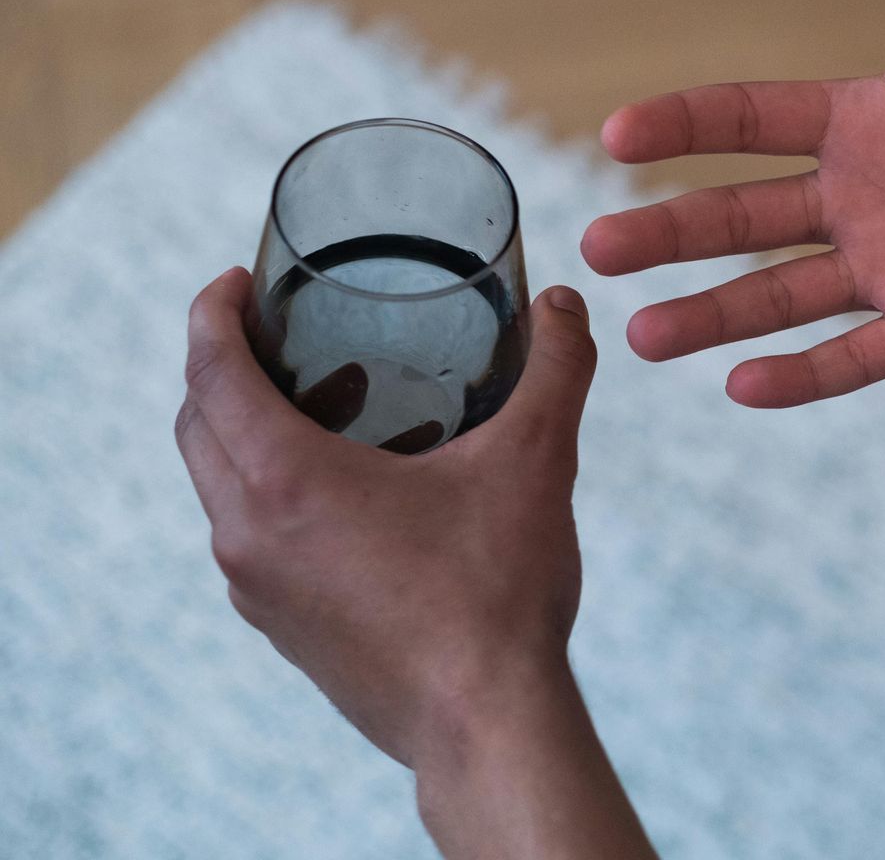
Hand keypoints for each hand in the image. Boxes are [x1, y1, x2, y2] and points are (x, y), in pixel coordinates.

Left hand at [174, 270, 652, 856]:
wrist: (483, 721)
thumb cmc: (497, 590)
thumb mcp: (535, 462)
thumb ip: (555, 371)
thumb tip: (566, 304)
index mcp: (285, 482)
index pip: (210, 374)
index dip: (211, 315)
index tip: (234, 283)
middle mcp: (247, 534)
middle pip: (197, 427)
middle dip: (220, 368)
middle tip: (275, 333)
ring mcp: (257, 589)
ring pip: (217, 488)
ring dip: (243, 435)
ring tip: (316, 407)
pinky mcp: (282, 628)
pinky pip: (248, 539)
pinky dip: (269, 495)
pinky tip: (345, 495)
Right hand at [583, 0, 884, 406]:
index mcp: (865, 117)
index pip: (751, 119)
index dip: (685, 125)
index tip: (619, 134)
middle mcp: (862, 194)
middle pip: (742, 215)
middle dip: (669, 232)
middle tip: (598, 249)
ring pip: (780, 294)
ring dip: (712, 314)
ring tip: (641, 335)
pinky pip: (859, 354)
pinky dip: (803, 374)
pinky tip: (741, 386)